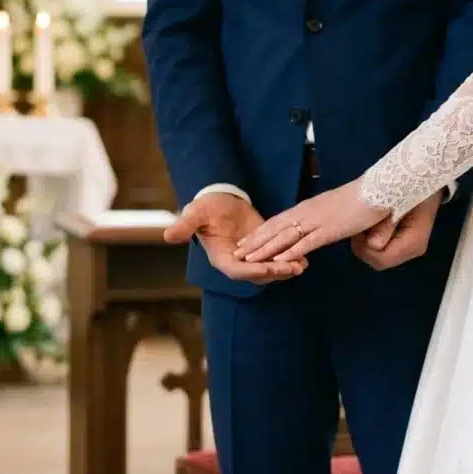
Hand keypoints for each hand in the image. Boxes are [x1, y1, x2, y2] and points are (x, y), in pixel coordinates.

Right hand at [164, 192, 306, 283]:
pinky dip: (289, 260)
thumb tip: (168, 236)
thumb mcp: (196, 212)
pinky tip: (304, 257)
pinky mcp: (263, 250)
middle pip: (257, 275)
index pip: (237, 271)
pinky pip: (276, 259)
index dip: (252, 271)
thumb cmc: (207, 206)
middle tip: (293, 268)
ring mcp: (251, 259)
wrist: (221, 199)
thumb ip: (185, 225)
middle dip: (275, 272)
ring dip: (285, 269)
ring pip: (269, 270)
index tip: (268, 269)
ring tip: (302, 264)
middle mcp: (237, 263)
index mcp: (220, 257)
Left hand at [234, 179, 389, 262]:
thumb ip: (321, 220)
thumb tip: (316, 230)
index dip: (260, 232)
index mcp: (306, 208)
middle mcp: (306, 213)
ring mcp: (317, 221)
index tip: (245, 242)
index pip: (277, 221)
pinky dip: (291, 252)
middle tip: (237, 253)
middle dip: (255, 242)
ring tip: (249, 260)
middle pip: (275, 229)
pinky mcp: (329, 229)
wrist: (377, 190)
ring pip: (285, 237)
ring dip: (265, 249)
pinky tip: (279, 260)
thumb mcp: (333, 210)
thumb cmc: (359, 200)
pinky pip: (306, 242)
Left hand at [350, 190, 441, 270]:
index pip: (383, 259)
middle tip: (359, 226)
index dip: (365, 248)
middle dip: (364, 247)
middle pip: (379, 261)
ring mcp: (408, 249)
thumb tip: (373, 244)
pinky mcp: (403, 244)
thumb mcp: (398, 204)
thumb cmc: (412, 189)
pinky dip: (372, 240)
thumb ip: (387, 224)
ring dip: (367, 244)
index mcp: (414, 242)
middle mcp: (412, 250)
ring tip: (365, 224)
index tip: (358, 230)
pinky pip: (383, 250)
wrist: (426, 182)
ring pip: (379, 257)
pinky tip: (371, 225)